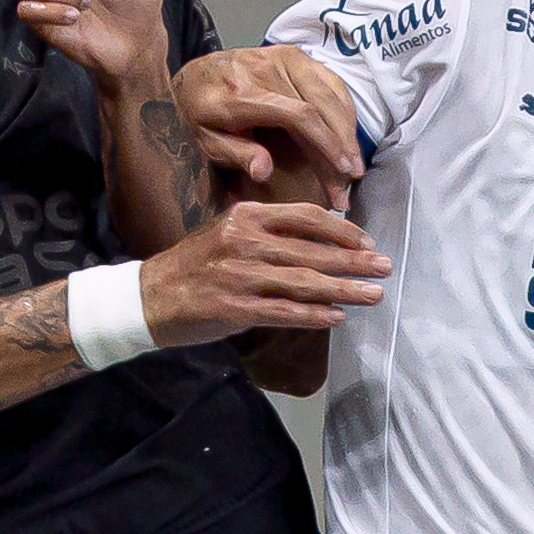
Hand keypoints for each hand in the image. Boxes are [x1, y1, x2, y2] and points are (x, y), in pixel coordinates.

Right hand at [140, 200, 390, 345]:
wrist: (148, 296)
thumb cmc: (193, 265)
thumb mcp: (226, 232)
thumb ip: (267, 231)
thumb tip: (319, 239)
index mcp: (246, 216)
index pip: (306, 217)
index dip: (342, 230)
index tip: (367, 242)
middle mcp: (245, 241)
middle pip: (313, 250)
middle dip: (354, 261)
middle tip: (385, 268)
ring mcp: (240, 276)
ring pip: (305, 282)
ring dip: (344, 290)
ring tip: (374, 295)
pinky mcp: (235, 308)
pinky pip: (284, 311)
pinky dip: (314, 315)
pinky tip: (338, 317)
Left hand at [173, 46, 364, 189]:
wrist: (192, 76)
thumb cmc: (198, 115)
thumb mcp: (205, 141)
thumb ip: (235, 154)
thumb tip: (264, 172)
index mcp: (238, 95)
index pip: (296, 115)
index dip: (324, 142)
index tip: (340, 170)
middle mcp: (262, 69)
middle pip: (319, 106)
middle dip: (342, 143)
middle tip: (353, 176)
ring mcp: (279, 57)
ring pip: (329, 93)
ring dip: (348, 128)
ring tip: (355, 161)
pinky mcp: (291, 54)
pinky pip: (328, 80)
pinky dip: (343, 108)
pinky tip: (348, 133)